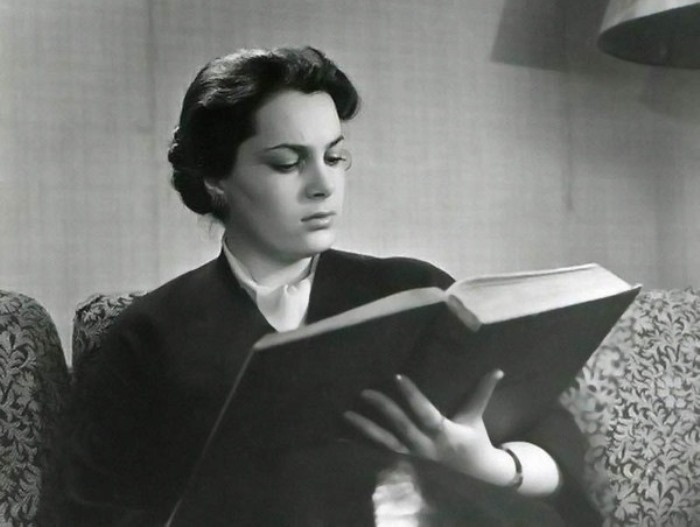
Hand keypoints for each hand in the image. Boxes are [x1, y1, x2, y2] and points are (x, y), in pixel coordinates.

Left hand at [344, 370, 516, 485]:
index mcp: (445, 433)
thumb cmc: (474, 439)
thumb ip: (482, 392)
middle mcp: (426, 446)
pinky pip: (381, 453)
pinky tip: (345, 434)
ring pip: (386, 443)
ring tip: (346, 415)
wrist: (476, 474)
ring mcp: (414, 457)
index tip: (398, 377)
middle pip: (401, 427)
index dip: (412, 396)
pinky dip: (364, 444)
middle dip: (383, 409)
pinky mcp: (405, 462)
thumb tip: (497, 369)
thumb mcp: (476, 416)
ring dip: (365, 429)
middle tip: (365, 392)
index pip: (426, 413)